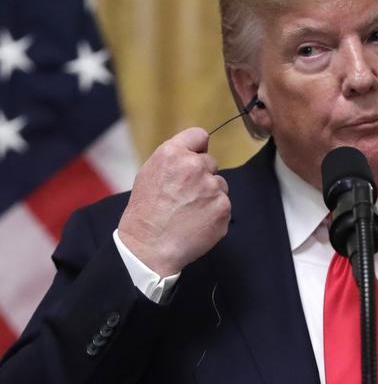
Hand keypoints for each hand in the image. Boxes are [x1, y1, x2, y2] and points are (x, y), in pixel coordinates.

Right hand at [118, 127, 230, 276]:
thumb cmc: (146, 212)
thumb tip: (196, 152)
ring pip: (220, 184)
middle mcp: (195, 166)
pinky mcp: (223, 207)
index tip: (194, 158)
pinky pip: (224, 204)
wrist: (150, 247)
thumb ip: (174, 158)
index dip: (197, 148)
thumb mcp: (149, 173)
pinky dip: (214, 212)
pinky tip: (197, 221)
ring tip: (189, 210)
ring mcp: (212, 187)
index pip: (199, 135)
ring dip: (210, 194)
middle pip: (211, 162)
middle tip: (184, 194)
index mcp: (173, 154)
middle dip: (202, 175)